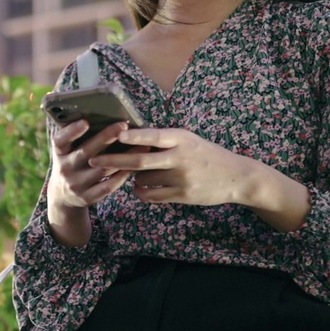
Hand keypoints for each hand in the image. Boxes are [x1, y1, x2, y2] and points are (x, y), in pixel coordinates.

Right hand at [47, 121, 142, 208]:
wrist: (63, 195)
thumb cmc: (72, 162)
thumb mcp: (68, 150)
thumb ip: (78, 136)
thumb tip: (103, 112)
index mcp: (59, 153)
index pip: (60, 140)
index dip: (72, 132)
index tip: (85, 122)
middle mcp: (65, 169)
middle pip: (86, 153)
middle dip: (105, 138)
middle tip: (123, 125)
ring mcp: (76, 185)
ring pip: (102, 170)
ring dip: (124, 157)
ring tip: (141, 145)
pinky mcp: (87, 198)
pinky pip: (108, 186)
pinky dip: (122, 175)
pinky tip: (136, 166)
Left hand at [89, 127, 250, 205]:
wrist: (235, 177)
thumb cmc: (206, 154)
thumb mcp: (189, 140)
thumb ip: (165, 139)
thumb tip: (132, 136)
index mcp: (181, 139)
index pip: (153, 135)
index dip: (134, 136)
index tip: (116, 134)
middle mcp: (180, 157)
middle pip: (140, 160)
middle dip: (114, 160)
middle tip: (94, 160)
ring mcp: (181, 178)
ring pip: (143, 179)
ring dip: (132, 178)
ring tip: (133, 174)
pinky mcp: (182, 195)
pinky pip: (151, 195)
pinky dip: (141, 191)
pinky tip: (141, 188)